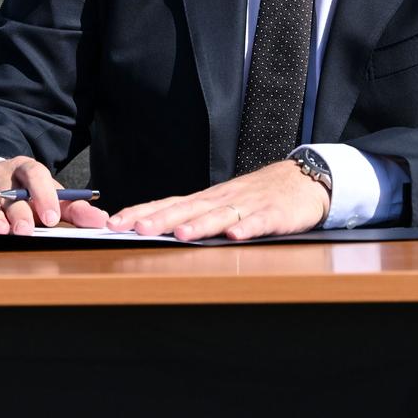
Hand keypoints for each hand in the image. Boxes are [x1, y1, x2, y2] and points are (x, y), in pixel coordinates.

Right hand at [0, 156, 107, 235]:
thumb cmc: (23, 192)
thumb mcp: (49, 195)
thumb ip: (73, 209)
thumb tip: (102, 220)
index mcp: (25, 169)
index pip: (35, 174)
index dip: (43, 194)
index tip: (51, 216)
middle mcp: (1, 176)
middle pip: (9, 192)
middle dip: (17, 211)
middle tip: (25, 230)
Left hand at [106, 160, 328, 240]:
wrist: (302, 180)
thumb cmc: (257, 196)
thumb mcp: (222, 204)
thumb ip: (195, 216)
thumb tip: (156, 229)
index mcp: (206, 199)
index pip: (168, 204)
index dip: (141, 212)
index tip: (115, 222)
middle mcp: (222, 200)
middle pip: (187, 209)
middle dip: (160, 219)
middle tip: (136, 228)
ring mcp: (248, 206)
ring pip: (219, 216)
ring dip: (198, 225)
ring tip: (179, 234)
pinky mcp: (274, 215)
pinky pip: (259, 223)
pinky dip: (247, 229)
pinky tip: (235, 237)